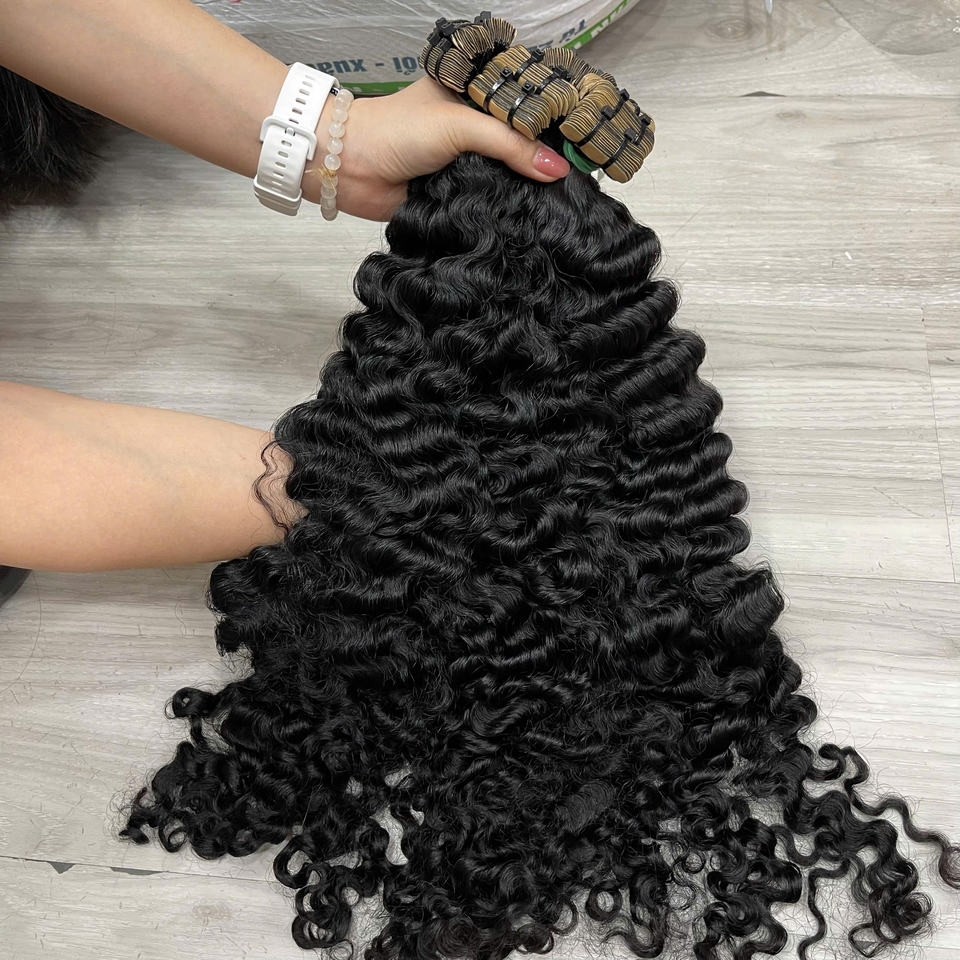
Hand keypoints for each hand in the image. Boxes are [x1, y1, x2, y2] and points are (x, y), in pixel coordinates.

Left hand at [302, 76, 570, 221]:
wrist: (351, 169)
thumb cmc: (396, 131)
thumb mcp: (460, 125)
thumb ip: (509, 146)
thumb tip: (556, 169)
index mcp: (478, 90)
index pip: (530, 100)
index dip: (560, 117)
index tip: (591, 136)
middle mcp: (478, 123)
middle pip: (526, 139)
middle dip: (551, 155)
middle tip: (588, 170)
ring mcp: (472, 158)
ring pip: (513, 171)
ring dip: (533, 185)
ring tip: (572, 195)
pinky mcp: (464, 190)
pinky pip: (496, 198)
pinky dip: (512, 205)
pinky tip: (539, 213)